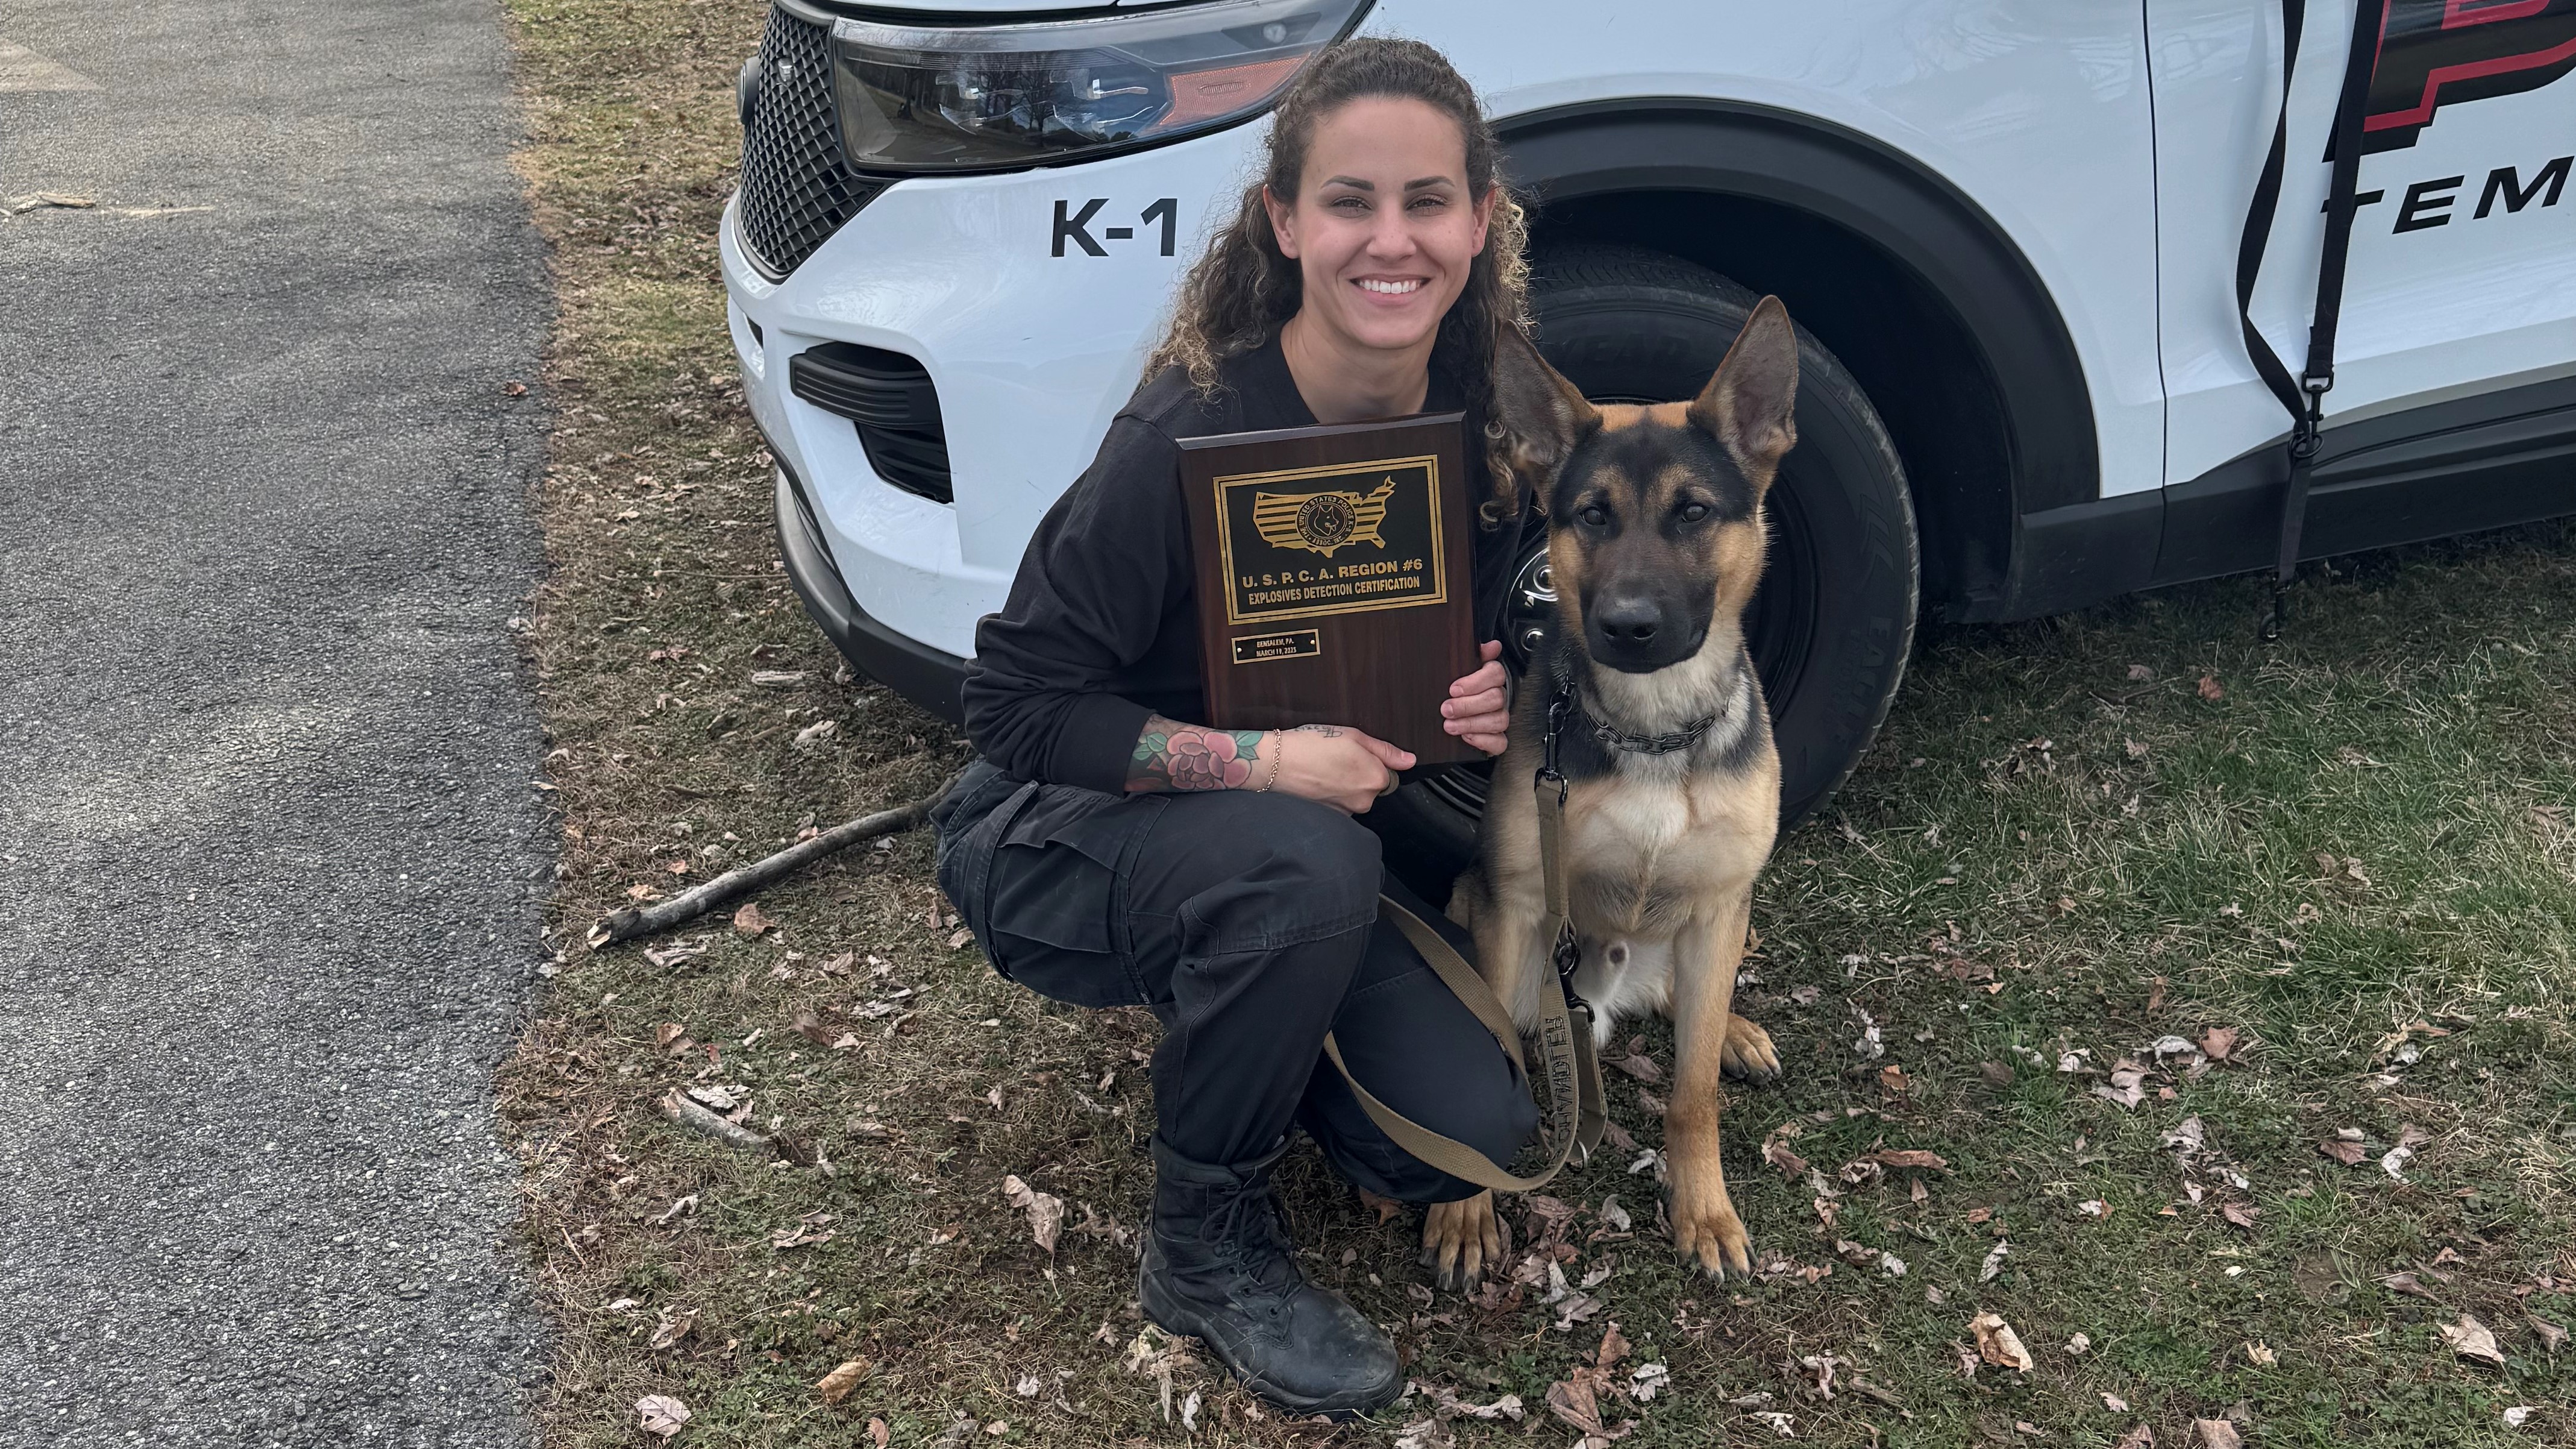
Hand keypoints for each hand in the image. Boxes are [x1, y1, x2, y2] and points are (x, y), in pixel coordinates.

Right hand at [1271, 724, 1414, 813]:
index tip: (1352, 752)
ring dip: (1345, 784)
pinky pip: (1341, 803)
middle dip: (1359, 773)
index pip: (1387, 772)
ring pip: (1355, 795)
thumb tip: (1410, 760)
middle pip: (1372, 786)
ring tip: (1324, 768)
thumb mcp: (1353, 736)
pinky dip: (1333, 793)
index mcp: (1376, 778)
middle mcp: (1365, 800)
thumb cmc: (1312, 745)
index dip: (1370, 759)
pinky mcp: (1331, 817)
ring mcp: (1348, 811)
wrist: (1276, 763)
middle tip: (1336, 758)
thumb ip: (1385, 751)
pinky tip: (1318, 780)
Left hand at [1440, 640, 1511, 755]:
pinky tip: (1466, 737)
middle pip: (1496, 698)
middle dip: (1468, 705)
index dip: (1475, 681)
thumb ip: (1472, 656)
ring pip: (1499, 720)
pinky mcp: (1498, 739)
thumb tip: (1491, 645)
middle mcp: (1499, 698)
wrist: (1448, 721)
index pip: (1496, 673)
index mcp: (1491, 679)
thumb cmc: (1455, 694)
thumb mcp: (1457, 672)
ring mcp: (1499, 719)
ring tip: (1450, 725)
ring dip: (1471, 723)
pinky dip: (1483, 740)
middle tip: (1447, 708)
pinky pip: (1500, 742)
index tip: (1454, 688)